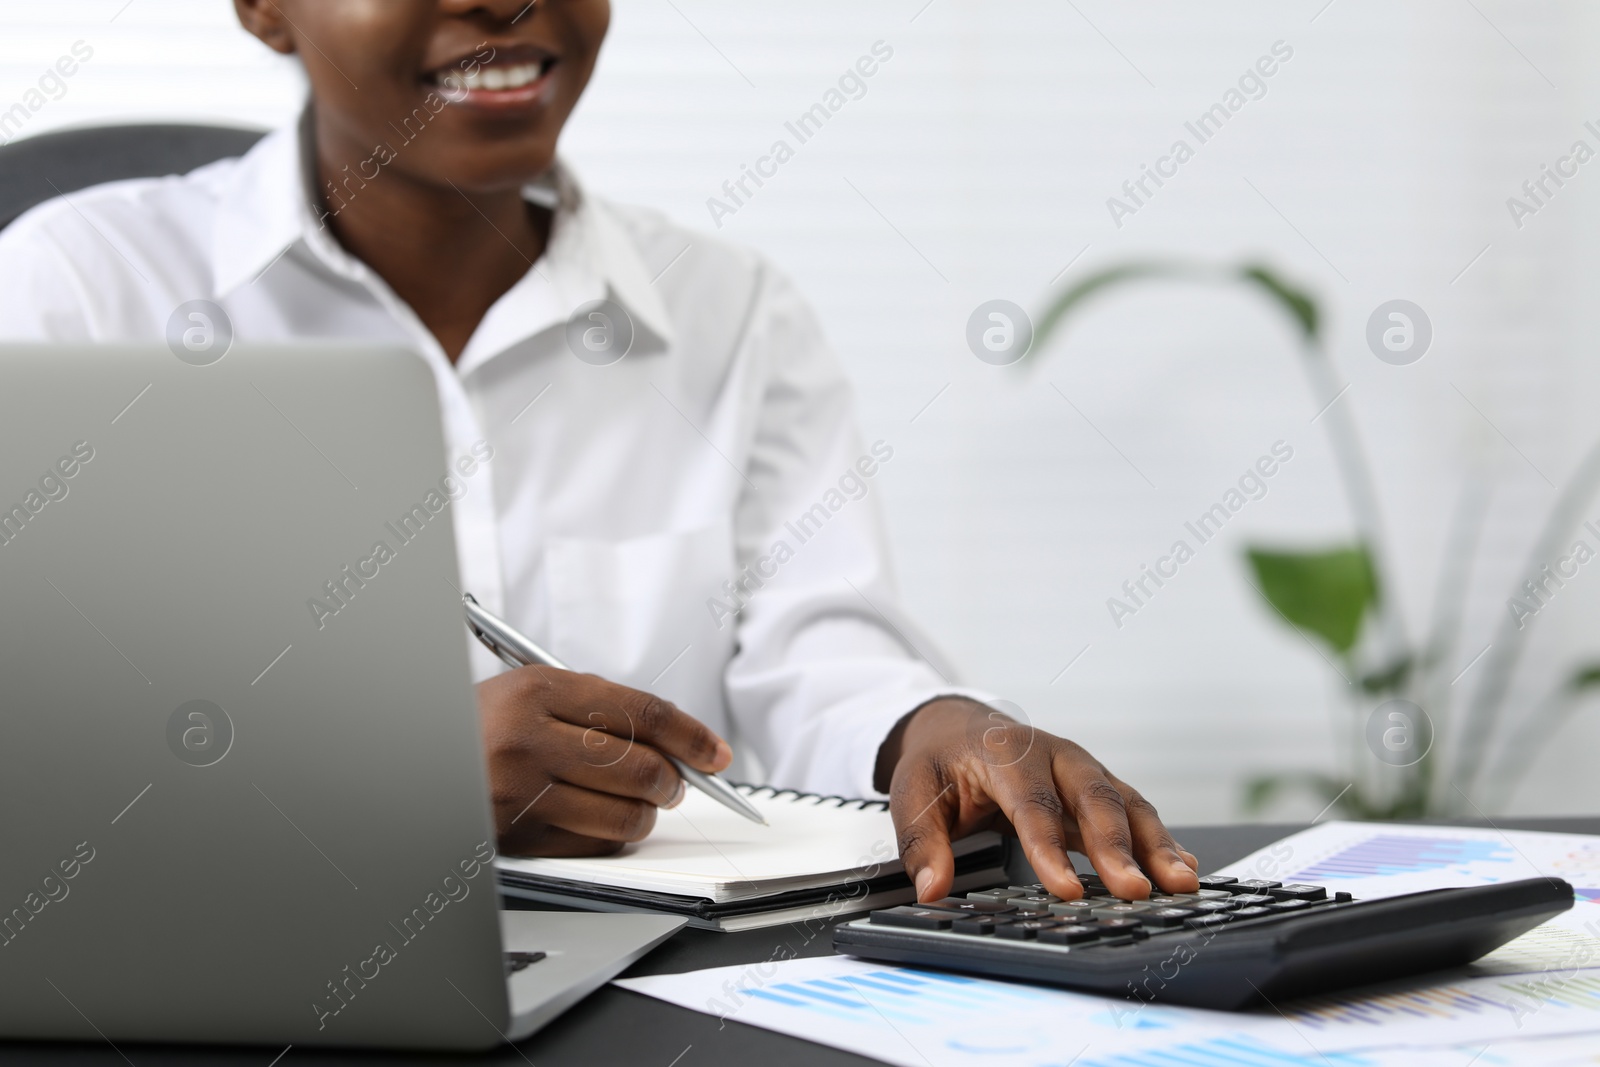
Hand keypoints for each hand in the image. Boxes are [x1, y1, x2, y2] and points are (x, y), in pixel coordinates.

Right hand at [476, 666, 731, 855]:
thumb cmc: (486, 725)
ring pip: (626, 815)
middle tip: (676, 782)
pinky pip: (596, 846)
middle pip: (641, 768)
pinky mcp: (518, 839)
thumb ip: (601, 707)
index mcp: (536, 691)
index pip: (641, 712)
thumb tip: (678, 740)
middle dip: (674, 780)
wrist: (425, 757)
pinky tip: (602, 820)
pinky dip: (614, 837)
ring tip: (639, 803)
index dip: (691, 735)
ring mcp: (521, 794)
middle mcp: (527, 740)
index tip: (716, 753)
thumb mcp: (532, 692)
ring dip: (647, 814)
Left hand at [876, 698, 1199, 901]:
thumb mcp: (914, 792)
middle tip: (1135, 891)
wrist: (959, 729)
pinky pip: (1134, 813)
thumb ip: (922, 841)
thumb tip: (931, 887)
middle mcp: (1055, 755)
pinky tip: (1182, 867)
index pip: (1032, 803)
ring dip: (1154, 844)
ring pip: (1125, 804)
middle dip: (1118, 847)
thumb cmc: (941, 762)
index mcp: (1007, 752)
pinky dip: (1159, 840)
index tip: (1065, 890)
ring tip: (1180, 883)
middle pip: (1093, 799)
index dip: (1050, 849)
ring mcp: (1082, 770)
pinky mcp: (1097, 788)